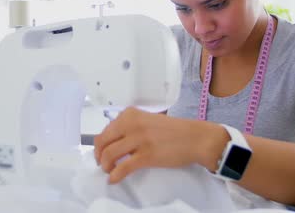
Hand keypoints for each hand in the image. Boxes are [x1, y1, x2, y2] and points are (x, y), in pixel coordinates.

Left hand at [93, 107, 219, 183]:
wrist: (195, 138)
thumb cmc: (173, 131)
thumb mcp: (148, 120)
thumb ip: (130, 127)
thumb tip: (113, 142)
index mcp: (130, 114)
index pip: (106, 130)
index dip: (100, 144)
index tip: (102, 152)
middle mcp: (131, 124)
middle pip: (103, 142)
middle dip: (98, 155)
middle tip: (103, 163)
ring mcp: (138, 140)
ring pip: (109, 155)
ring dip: (105, 166)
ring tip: (109, 171)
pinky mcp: (146, 156)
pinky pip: (122, 168)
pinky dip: (114, 175)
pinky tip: (113, 179)